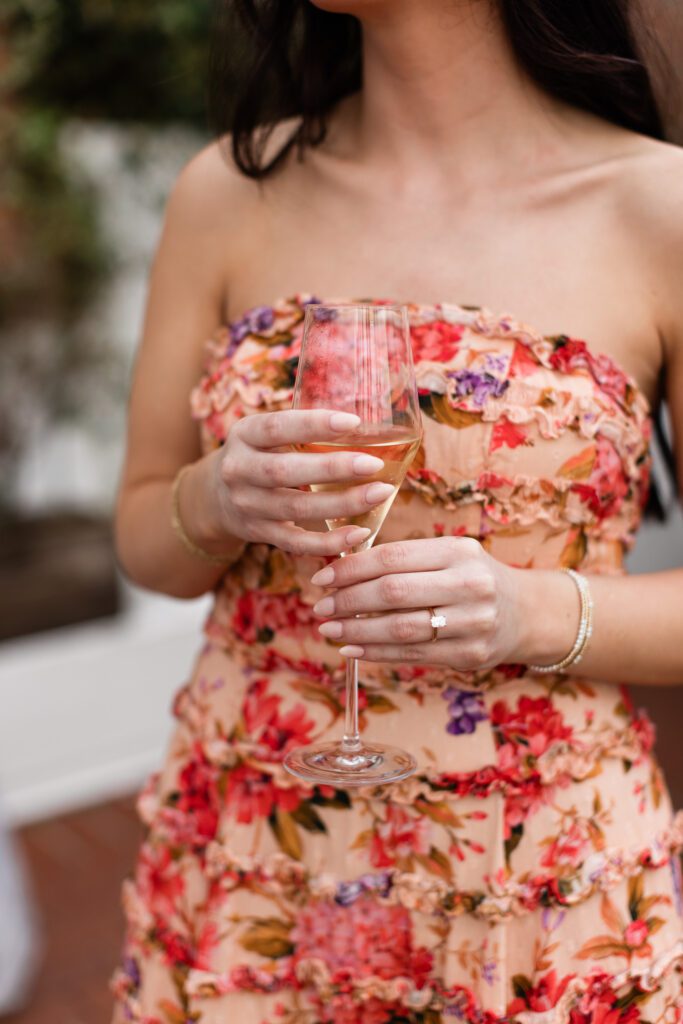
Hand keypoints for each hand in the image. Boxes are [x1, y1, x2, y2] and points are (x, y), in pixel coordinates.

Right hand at [196, 409, 394, 555]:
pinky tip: (358, 532)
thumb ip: (299, 429)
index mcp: (244, 434)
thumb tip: (364, 424)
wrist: (215, 496)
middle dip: (333, 468)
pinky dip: (328, 542)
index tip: (353, 423)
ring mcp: (247, 505)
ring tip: (379, 494)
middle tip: (374, 464)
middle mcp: (239, 470)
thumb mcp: (264, 434)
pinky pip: (296, 542)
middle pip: (285, 471)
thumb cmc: (259, 455)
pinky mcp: (258, 533)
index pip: (276, 427)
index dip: (314, 424)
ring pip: (295, 508)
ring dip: (341, 503)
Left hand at [309, 537, 528, 669]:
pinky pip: (414, 655)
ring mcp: (474, 622)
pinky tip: (353, 649)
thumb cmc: (472, 578)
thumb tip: (341, 570)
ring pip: (401, 629)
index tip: (322, 578)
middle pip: (393, 593)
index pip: (392, 558)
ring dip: (357, 631)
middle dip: (348, 601)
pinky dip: (377, 653)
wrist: (525, 613)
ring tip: (330, 630)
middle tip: (320, 607)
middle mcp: (470, 584)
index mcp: (459, 551)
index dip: (350, 569)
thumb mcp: (449, 555)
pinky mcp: (471, 655)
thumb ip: (404, 560)